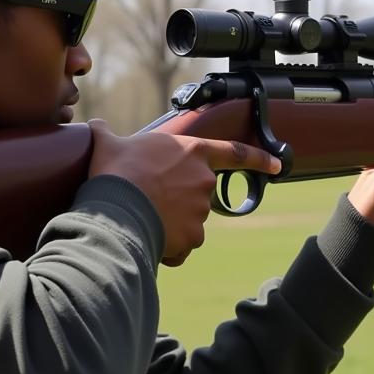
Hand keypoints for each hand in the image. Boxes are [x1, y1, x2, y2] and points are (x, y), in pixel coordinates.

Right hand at [87, 121, 281, 265]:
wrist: (116, 207)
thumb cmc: (116, 172)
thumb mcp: (110, 145)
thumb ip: (108, 135)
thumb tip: (95, 126)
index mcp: (193, 153)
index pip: (235, 153)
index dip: (259, 159)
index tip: (278, 165)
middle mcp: (203, 181)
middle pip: (198, 194)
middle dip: (178, 200)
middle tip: (149, 199)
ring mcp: (201, 211)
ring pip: (188, 222)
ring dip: (170, 223)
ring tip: (141, 218)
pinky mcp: (192, 237)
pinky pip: (181, 246)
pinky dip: (167, 247)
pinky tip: (147, 239)